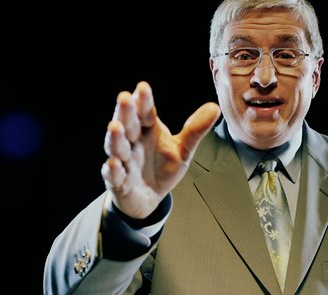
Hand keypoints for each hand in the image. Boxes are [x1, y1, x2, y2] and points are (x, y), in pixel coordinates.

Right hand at [101, 81, 220, 218]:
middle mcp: (133, 143)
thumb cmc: (163, 168)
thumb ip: (195, 131)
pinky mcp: (119, 183)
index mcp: (148, 130)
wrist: (150, 197)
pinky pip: (114, 176)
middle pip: (128, 125)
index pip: (145, 112)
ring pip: (117, 148)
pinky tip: (114, 164)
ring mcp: (124, 162)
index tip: (143, 87)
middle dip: (125, 113)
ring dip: (115, 138)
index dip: (144, 101)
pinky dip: (113, 171)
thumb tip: (215, 107)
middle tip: (124, 98)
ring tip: (115, 127)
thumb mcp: (182, 150)